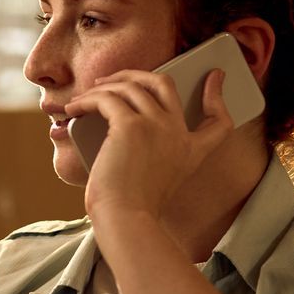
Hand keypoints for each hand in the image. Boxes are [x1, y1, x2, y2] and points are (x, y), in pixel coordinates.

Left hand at [66, 67, 234, 223]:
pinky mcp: (130, 126)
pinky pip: (106, 99)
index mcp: (191, 151)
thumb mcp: (154, 179)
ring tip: (83, 97)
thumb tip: (113, 124)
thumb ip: (150, 152)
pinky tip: (74, 108)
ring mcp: (157, 126)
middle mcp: (178, 133)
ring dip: (102, 87)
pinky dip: (87, 100)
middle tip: (111, 79)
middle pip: (164, 84)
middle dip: (136, 74)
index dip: (218, 95)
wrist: (125, 218)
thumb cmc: (130, 206)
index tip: (215, 76)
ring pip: (130, 86)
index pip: (219, 120)